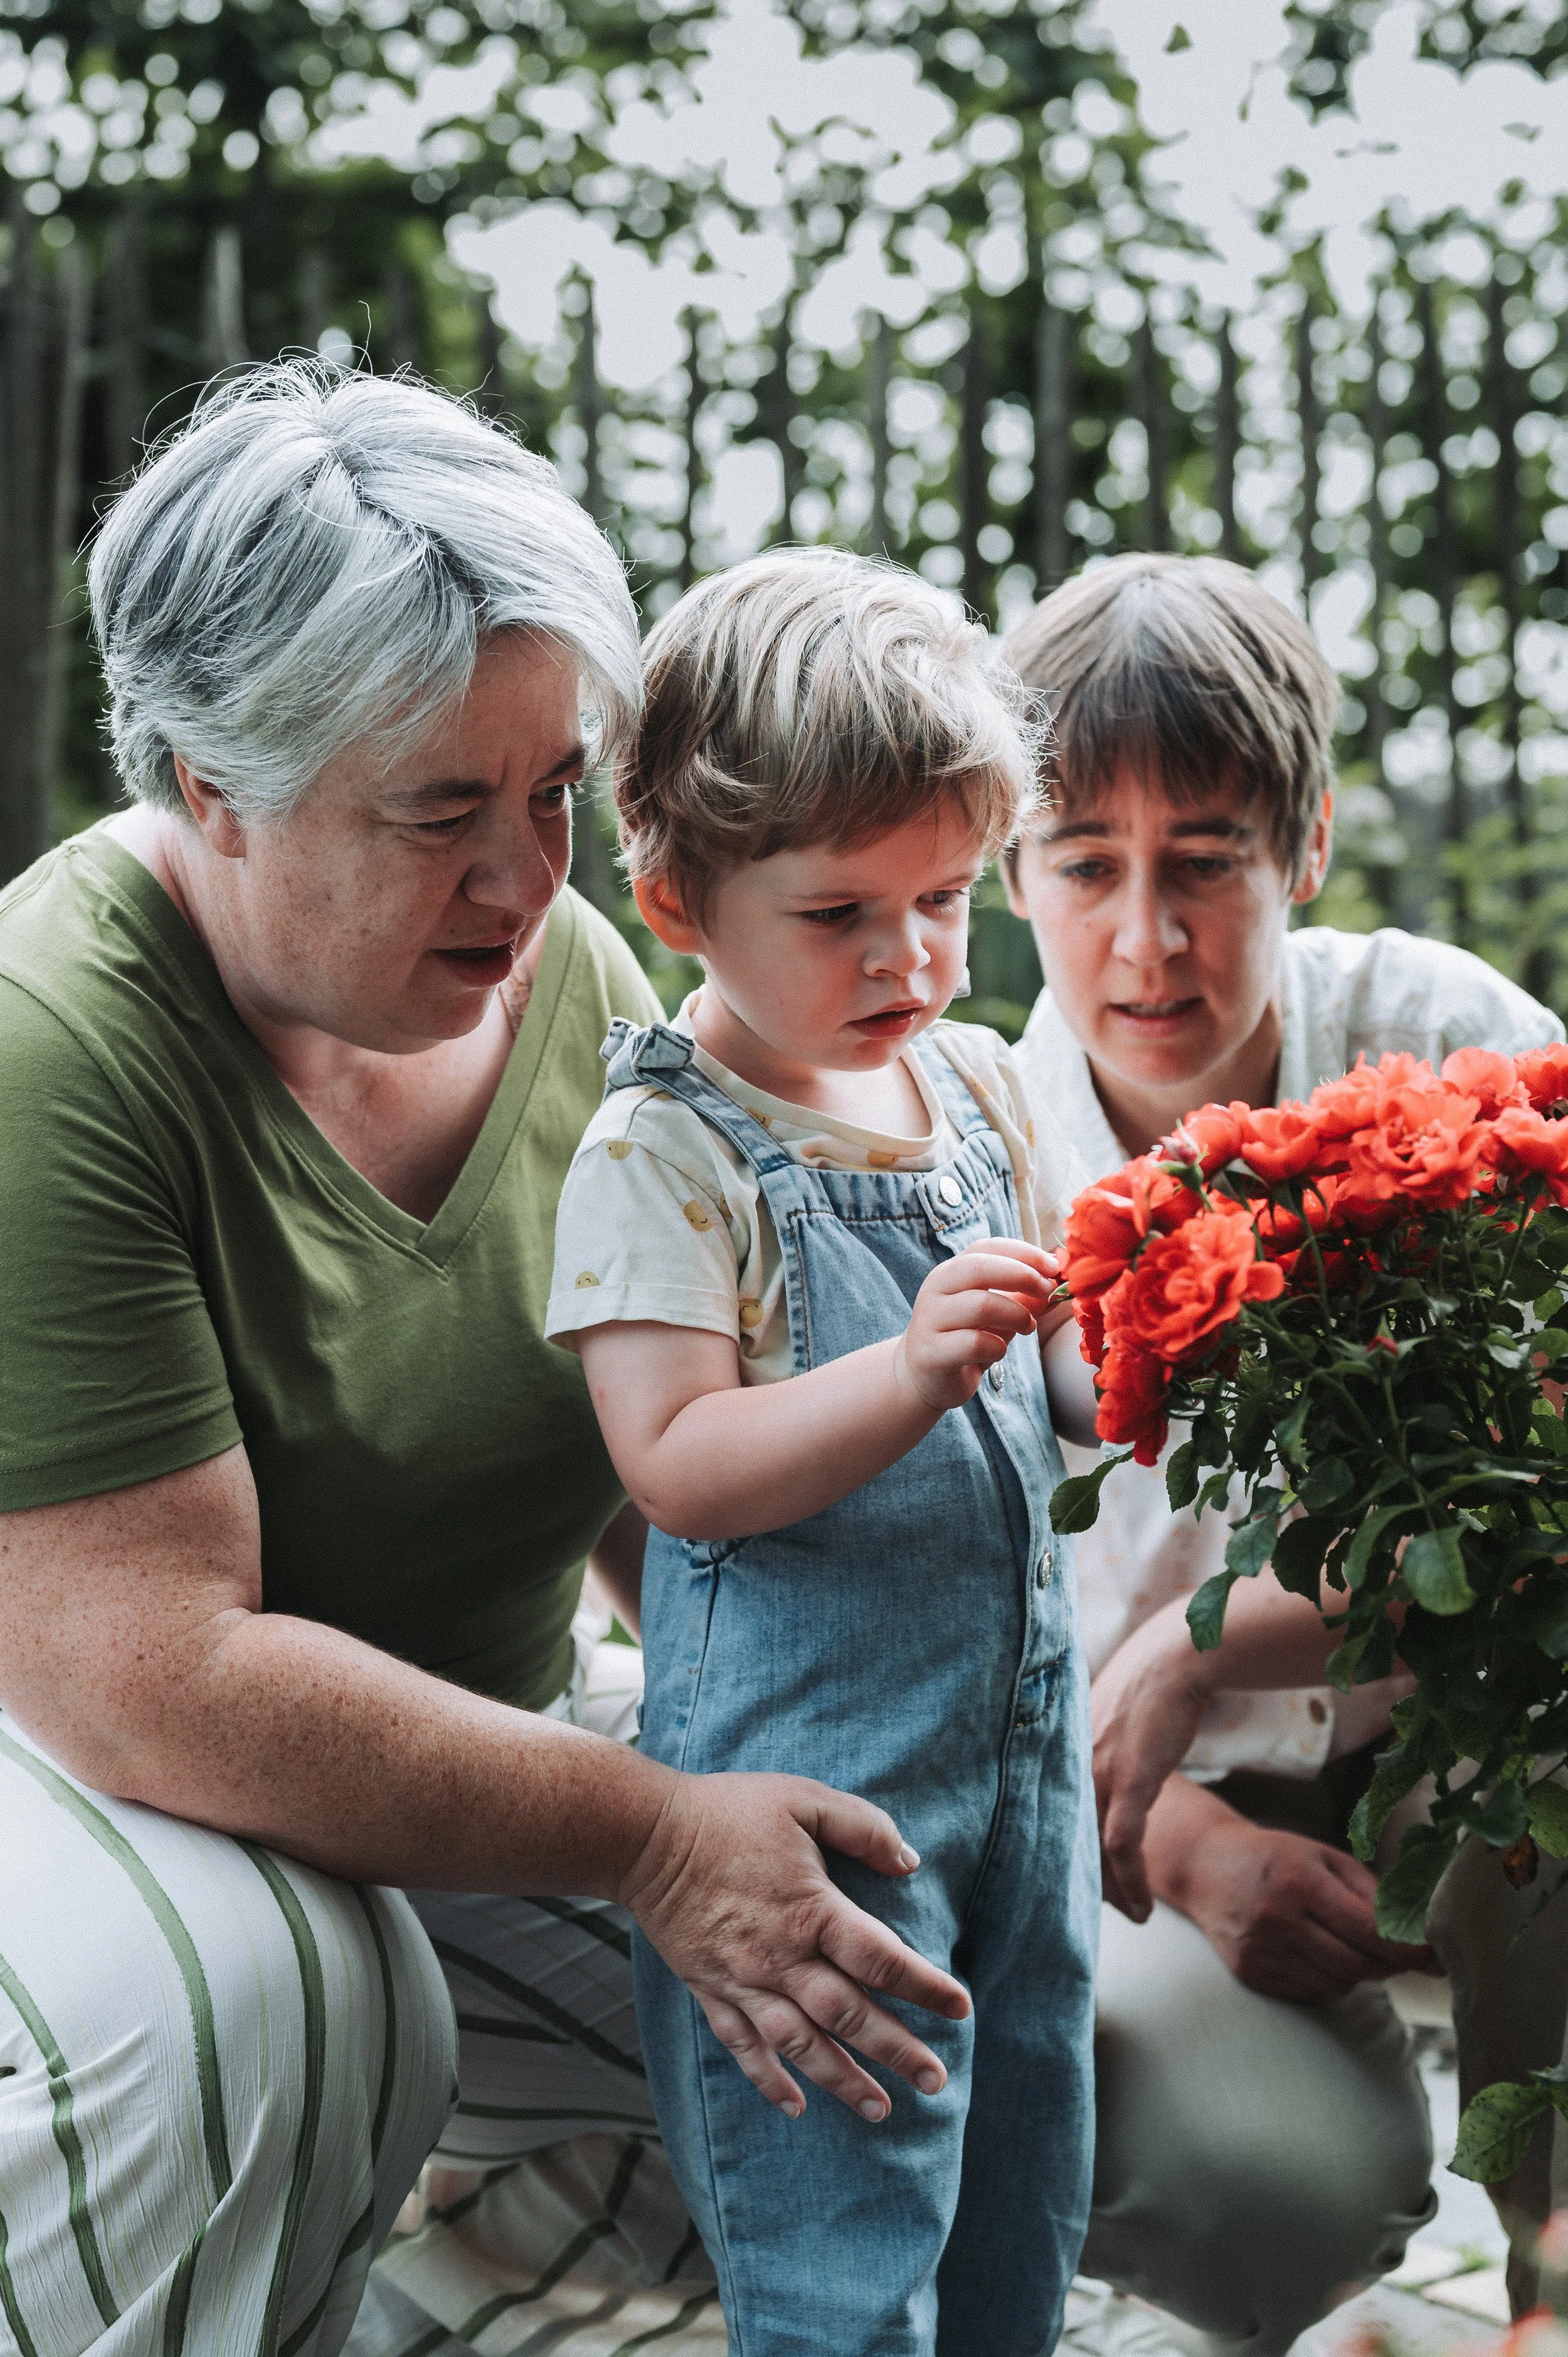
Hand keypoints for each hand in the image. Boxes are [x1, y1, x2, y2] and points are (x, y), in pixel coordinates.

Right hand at [618, 1769, 971, 2119]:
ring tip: (880, 2109)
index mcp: (811, 1909)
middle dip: (896, 2050)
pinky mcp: (711, 1990)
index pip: (881, 1959)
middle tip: (936, 2081)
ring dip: (842, 2080)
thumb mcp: (803, 1799)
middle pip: (849, 2015)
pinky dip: (770, 2080)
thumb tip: (909, 1861)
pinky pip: (744, 2046)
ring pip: (801, 2044)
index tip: (960, 2008)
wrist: (646, 1836)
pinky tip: (797, 2105)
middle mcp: (780, 1957)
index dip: (925, 1986)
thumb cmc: (729, 1811)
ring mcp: (743, 1980)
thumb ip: (862, 1827)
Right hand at [895, 1239, 1054, 1412]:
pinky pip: (974, 1343)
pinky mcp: (931, 1353)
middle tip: (1047, 1292)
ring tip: (1028, 1326)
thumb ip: (1022, 1298)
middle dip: (1023, 1276)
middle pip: (981, 1268)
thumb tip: (1054, 1283)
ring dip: (1016, 1315)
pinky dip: (997, 1347)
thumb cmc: (964, 1339)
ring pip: (981, 1305)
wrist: (923, 1378)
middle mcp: (935, 1289)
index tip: (1054, 1267)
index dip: (1024, 1252)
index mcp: (950, 1272)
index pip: (987, 1248)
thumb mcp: (997, 1315)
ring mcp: (930, 1320)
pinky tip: (998, 1351)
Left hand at [1091, 1598, 1218, 1920]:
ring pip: (1092, 1854)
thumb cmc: (1145, 1693)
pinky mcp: (1129, 1780)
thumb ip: (1095, 1756)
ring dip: (1114, 1893)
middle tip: (1106, 1912)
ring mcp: (1097, 1774)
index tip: (1078, 1888)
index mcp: (1060, 1758)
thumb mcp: (1106, 1726)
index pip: (1050, 1825)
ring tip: (1134, 1915)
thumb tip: (1098, 1782)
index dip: (1064, 1862)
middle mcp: (1070, 1768)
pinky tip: (1143, 1904)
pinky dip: (1132, 1881)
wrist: (1174, 1661)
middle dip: (1087, 1887)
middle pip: (1066, 1846)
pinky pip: (1122, 1845)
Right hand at [1174, 1815, 1436, 2000]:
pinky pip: (1311, 1992)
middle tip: (1398, 1953)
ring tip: (1346, 1943)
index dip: (1408, 1949)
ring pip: (1337, 1983)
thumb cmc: (1279, 1858)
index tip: (1434, 1956)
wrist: (1207, 1867)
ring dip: (1355, 1970)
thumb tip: (1420, 1936)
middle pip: (1358, 1964)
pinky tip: (1314, 1952)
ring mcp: (1261, 1949)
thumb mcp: (1326, 1858)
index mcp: (1301, 1880)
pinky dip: (1325, 1978)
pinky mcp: (1251, 1973)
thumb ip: (1372, 1893)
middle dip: (1387, 1963)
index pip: (1369, 1931)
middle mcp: (1278, 1918)